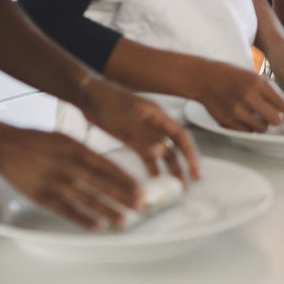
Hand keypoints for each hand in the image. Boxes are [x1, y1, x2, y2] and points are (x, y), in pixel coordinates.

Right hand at [0, 125, 144, 230]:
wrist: (5, 145)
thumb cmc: (37, 141)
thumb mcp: (67, 139)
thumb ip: (87, 152)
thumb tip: (109, 166)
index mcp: (78, 149)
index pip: (109, 167)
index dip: (126, 180)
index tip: (140, 190)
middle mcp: (69, 165)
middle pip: (102, 185)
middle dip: (123, 197)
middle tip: (140, 207)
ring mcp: (55, 182)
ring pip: (87, 200)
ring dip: (108, 211)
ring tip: (123, 220)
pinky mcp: (42, 196)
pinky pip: (66, 210)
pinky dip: (83, 219)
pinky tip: (97, 226)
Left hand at [77, 77, 199, 184]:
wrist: (89, 97)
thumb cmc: (109, 101)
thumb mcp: (127, 119)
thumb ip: (144, 137)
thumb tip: (162, 153)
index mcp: (158, 116)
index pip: (181, 136)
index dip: (190, 153)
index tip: (194, 170)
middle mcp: (155, 125)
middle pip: (174, 147)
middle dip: (182, 165)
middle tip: (187, 184)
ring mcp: (143, 133)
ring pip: (161, 153)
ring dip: (168, 169)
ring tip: (173, 186)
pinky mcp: (132, 139)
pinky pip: (146, 155)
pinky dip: (151, 167)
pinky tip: (154, 179)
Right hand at [195, 60, 283, 132]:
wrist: (205, 78)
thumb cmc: (232, 76)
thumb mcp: (253, 76)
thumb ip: (269, 91)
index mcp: (257, 83)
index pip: (281, 104)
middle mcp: (248, 96)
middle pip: (274, 119)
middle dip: (277, 120)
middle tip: (275, 119)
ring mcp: (236, 110)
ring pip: (261, 128)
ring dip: (263, 125)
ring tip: (257, 117)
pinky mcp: (227, 121)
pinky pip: (247, 132)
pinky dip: (249, 128)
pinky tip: (246, 119)